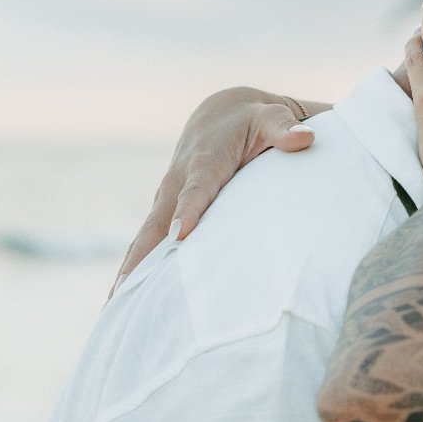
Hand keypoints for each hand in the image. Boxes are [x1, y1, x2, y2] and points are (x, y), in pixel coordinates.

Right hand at [112, 88, 322, 294]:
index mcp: (205, 160)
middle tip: (127, 290)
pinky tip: (126, 298)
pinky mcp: (164, 210)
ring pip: (145, 236)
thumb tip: (305, 137)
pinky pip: (147, 240)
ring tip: (117, 306)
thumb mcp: (271, 118)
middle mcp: (177, 180)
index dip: (189, 210)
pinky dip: (135, 267)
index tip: (180, 236)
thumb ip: (285, 129)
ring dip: (130, 269)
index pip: (198, 187)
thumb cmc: (253, 120)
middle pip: (156, 222)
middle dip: (142, 255)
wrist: (221, 115)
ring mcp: (167, 197)